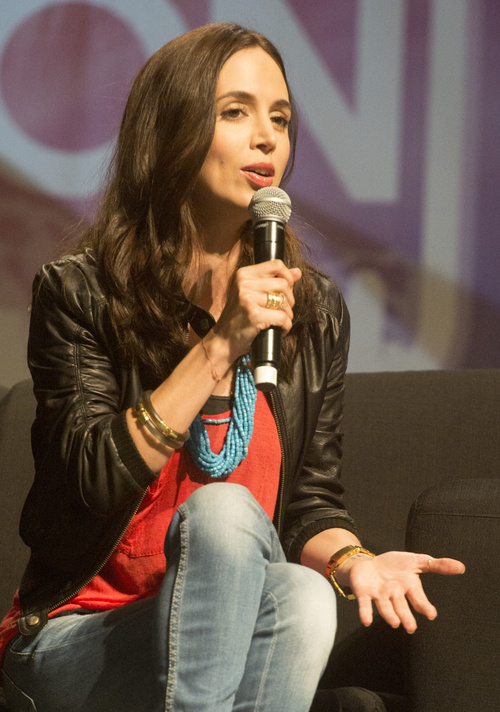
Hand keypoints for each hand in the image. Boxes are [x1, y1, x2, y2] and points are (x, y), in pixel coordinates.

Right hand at [214, 259, 300, 360]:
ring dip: (288, 315)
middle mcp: (245, 284)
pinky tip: (279, 330)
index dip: (288, 277)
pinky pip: (283, 317)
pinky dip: (286, 326)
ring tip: (280, 322)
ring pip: (285, 302)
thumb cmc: (239, 317)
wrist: (223, 340)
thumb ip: (274, 280)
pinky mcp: (255, 315)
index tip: (288, 289)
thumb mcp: (252, 293)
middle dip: (290, 300)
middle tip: (283, 310)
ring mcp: (249, 299)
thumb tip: (298, 272)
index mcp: (244, 274)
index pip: (276, 265)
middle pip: (284, 284)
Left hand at [342, 551, 464, 633]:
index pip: (418, 598)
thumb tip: (461, 567)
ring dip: (389, 615)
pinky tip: (366, 621)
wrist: (368, 564)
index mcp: (408, 587)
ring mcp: (379, 595)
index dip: (424, 606)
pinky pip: (364, 604)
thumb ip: (436, 565)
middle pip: (401, 607)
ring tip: (395, 623)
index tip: (431, 614)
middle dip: (406, 617)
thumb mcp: (416, 561)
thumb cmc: (394, 565)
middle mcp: (394, 594)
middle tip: (410, 628)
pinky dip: (365, 612)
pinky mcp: (364, 593)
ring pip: (384, 607)